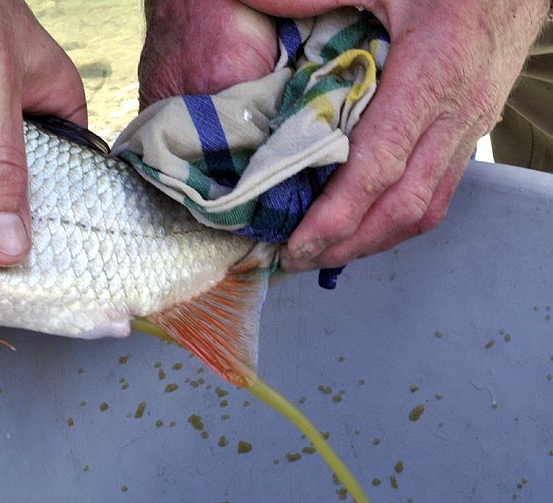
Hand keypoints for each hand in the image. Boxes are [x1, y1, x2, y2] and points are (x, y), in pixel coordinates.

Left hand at [140, 0, 549, 271]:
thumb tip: (248, 3)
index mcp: (431, 73)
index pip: (378, 168)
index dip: (337, 216)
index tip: (298, 244)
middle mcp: (455, 113)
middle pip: (402, 206)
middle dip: (348, 244)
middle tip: (297, 260)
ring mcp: (469, 129)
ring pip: (424, 210)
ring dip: (372, 242)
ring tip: (325, 253)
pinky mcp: (471, 135)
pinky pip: (437, 195)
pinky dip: (396, 222)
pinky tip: (364, 228)